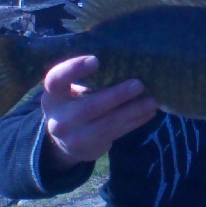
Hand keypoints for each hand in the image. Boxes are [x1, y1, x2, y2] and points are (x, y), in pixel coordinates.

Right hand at [40, 56, 157, 170]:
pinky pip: (117, 133)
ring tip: (152, 100)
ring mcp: (74, 136)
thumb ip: (86, 78)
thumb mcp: (69, 90)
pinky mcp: (91, 147)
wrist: (65, 140)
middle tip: (139, 84)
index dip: (74, 69)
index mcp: (53, 95)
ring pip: (108, 123)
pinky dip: (135, 121)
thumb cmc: (74, 102)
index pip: (56, 80)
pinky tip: (149, 112)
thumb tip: (124, 59)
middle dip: (116, 95)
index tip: (96, 60)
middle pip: (89, 106)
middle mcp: (59, 117)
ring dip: (133, 111)